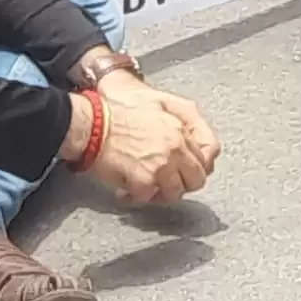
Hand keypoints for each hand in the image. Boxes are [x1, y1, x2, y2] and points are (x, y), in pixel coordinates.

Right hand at [79, 69, 218, 203]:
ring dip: (160, 193)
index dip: (197, 165)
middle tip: (167, 181)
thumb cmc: (117, 111)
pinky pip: (148, 199)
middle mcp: (175, 149)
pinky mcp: (143, 182)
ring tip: (147, 186)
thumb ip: (183, 117)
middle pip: (196, 179)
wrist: (92, 124)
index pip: (208, 155)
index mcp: (180, 129)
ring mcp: (161, 167)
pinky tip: (127, 190)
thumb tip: (195, 137)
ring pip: (175, 194)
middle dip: (183, 182)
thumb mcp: (159, 101)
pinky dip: (136, 197)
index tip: (186, 169)